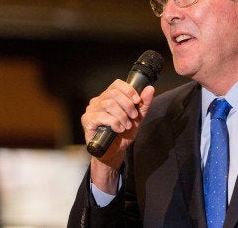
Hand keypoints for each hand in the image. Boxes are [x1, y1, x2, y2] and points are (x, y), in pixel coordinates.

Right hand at [80, 79, 154, 193]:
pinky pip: (102, 116)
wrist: (114, 152)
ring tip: (126, 126)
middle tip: (133, 117)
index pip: (117, 84)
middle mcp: (98, 101)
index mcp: (109, 97)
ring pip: (109, 104)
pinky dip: (114, 123)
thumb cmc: (123, 134)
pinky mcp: (87, 120)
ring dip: (122, 116)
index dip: (128, 90)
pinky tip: (118, 129)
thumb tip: (150, 88)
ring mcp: (91, 110)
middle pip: (113, 93)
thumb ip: (143, 104)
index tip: (137, 101)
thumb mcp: (137, 118)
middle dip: (128, 105)